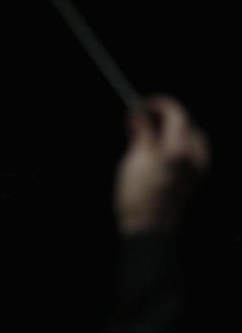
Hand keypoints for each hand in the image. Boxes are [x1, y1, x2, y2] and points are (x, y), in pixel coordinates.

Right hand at [114, 95, 209, 235]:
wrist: (148, 228)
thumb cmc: (138, 193)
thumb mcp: (135, 157)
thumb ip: (141, 131)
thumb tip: (138, 113)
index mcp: (180, 148)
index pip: (177, 113)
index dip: (159, 103)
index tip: (141, 103)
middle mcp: (194, 157)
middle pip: (188, 125)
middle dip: (168, 117)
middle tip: (145, 117)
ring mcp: (196, 171)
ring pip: (192, 139)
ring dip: (174, 131)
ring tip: (151, 134)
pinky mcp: (193, 181)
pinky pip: (192, 154)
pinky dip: (178, 146)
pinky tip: (160, 151)